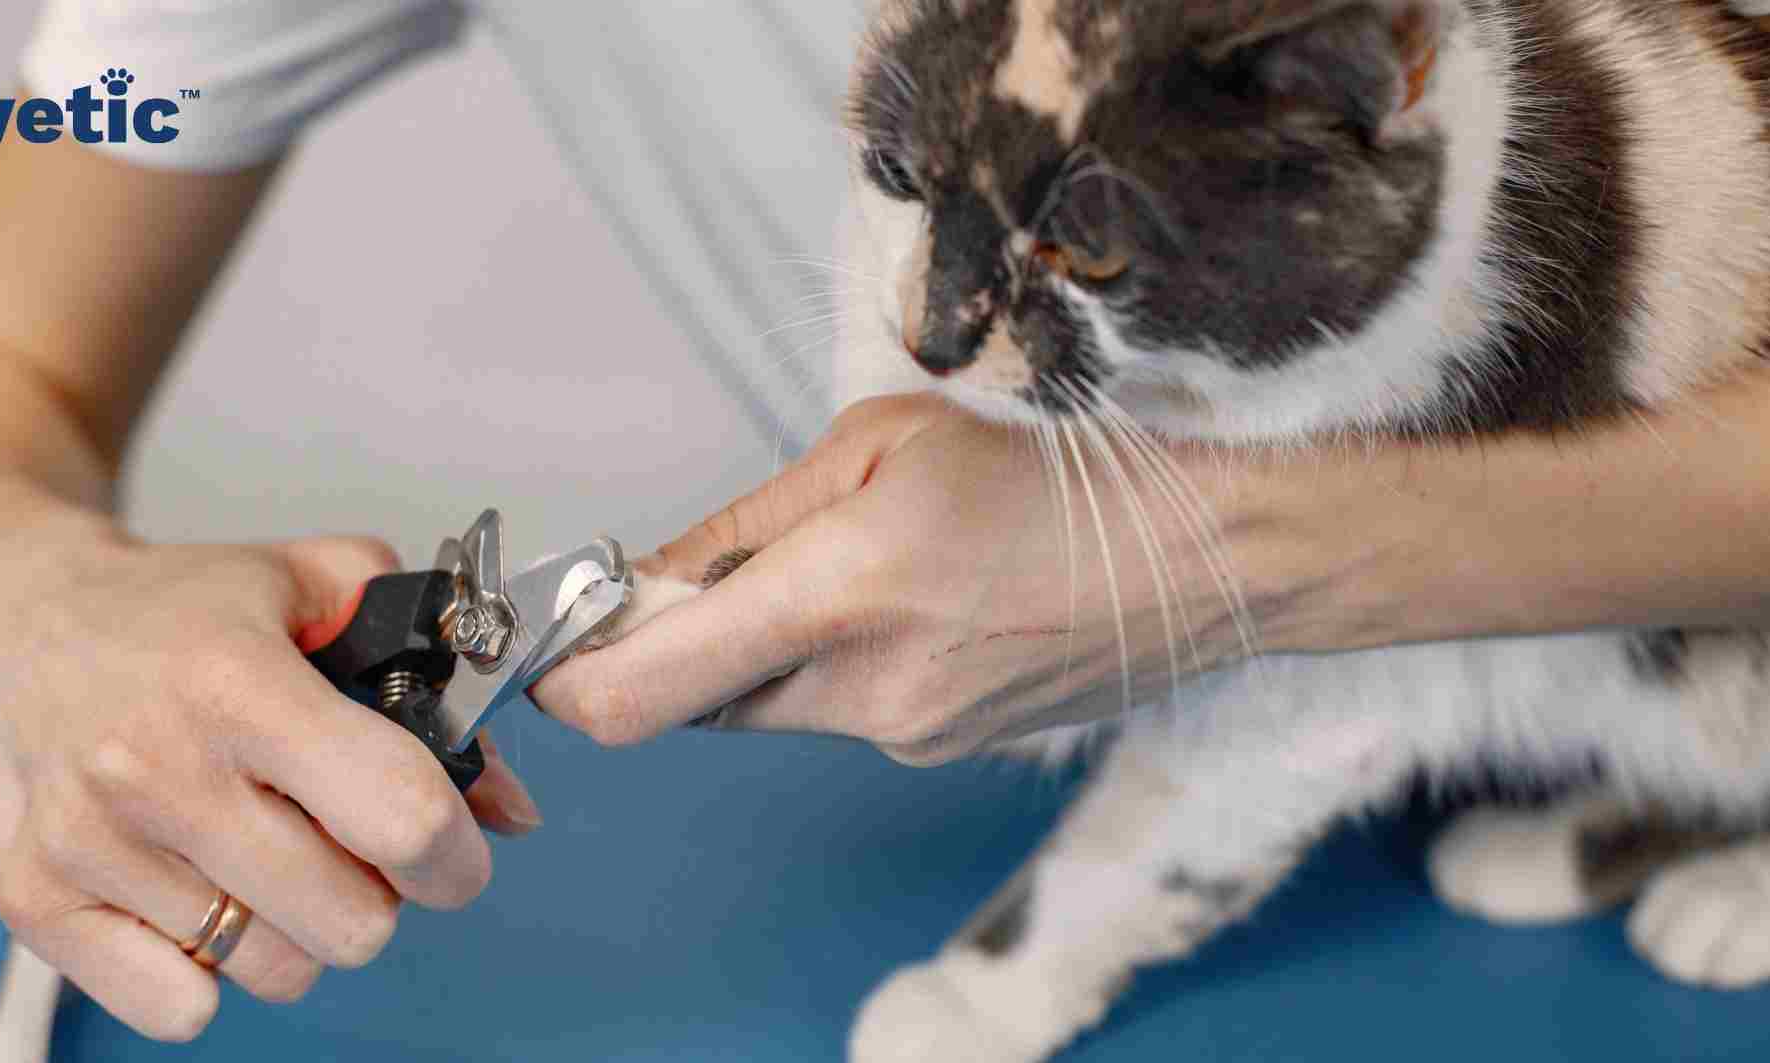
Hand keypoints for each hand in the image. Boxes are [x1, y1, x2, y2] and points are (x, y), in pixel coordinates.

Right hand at [0, 510, 538, 1039]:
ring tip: (269, 850)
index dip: (456, 852)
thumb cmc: (185, 607)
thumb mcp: (323, 586)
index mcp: (239, 682)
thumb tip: (510, 808)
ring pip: (277, 971)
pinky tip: (204, 889)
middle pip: (351, 923)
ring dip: (298, 927)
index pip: (401, 816)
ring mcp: (90, 843)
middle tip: (350, 841)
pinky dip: (210, 970)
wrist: (23, 622)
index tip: (455, 849)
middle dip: (381, 892)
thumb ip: (438, 683)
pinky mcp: (37, 902)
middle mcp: (157, 768)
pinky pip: (179, 1009)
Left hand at [537, 394, 1291, 764]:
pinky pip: (842, 711)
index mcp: (844, 593)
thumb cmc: (1058, 467)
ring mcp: (911, 733)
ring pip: (772, 706)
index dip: (570, 675)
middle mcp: (869, 690)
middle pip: (696, 703)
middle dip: (683, 642)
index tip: (560, 633)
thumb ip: (747, 524)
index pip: (640, 694)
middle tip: (730, 567)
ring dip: (769, 648)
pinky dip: (839, 663)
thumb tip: (646, 580)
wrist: (1208, 551)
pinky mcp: (942, 747)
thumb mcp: (883, 440)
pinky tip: (920, 599)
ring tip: (865, 568)